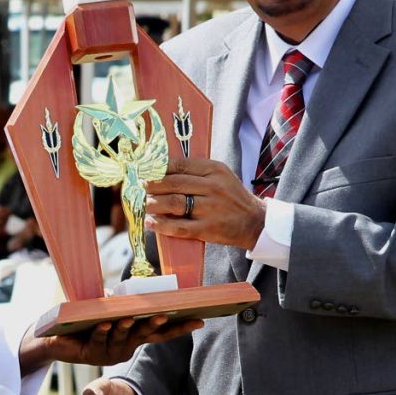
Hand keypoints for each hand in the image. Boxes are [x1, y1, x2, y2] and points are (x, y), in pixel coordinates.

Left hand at [19, 314, 201, 373]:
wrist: (57, 341)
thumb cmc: (85, 323)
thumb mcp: (106, 309)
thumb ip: (119, 301)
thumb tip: (128, 287)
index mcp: (133, 338)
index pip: (161, 334)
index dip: (179, 328)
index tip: (200, 320)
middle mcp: (126, 347)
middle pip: (145, 335)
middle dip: (154, 325)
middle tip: (164, 315)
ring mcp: (109, 352)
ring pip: (122, 338)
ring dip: (126, 328)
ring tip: (130, 318)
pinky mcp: (91, 354)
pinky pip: (99, 340)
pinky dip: (102, 331)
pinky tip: (104, 324)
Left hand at [144, 157, 265, 249]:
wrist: (255, 222)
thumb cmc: (232, 197)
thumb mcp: (220, 176)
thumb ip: (196, 171)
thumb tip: (162, 169)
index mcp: (215, 170)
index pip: (180, 165)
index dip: (158, 167)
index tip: (144, 169)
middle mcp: (213, 187)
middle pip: (174, 183)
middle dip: (152, 185)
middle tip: (139, 186)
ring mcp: (210, 209)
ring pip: (174, 204)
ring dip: (153, 204)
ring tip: (143, 204)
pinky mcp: (208, 229)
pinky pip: (180, 227)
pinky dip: (162, 225)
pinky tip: (151, 223)